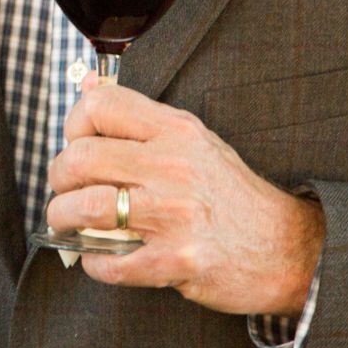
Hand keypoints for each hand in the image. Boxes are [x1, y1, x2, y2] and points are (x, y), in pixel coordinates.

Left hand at [43, 76, 324, 316]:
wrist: (289, 249)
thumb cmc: (233, 195)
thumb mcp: (194, 141)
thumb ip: (140, 119)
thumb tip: (87, 84)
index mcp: (176, 131)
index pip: (101, 105)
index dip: (73, 124)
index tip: (73, 144)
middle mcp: (174, 166)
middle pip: (80, 158)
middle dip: (58, 178)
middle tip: (63, 191)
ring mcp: (176, 214)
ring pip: (87, 208)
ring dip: (65, 218)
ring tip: (69, 222)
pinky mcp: (178, 260)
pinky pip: (111, 261)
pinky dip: (94, 262)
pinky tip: (98, 258)